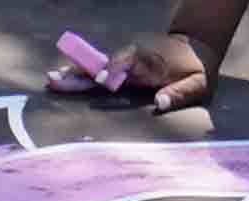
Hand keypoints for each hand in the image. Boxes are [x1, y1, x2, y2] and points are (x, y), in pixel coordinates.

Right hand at [59, 28, 212, 102]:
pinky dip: (78, 78)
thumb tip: (160, 103)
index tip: (102, 79)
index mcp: (150, 60)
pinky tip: (59, 83)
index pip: (127, 62)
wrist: (194, 48)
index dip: (115, 69)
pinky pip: (95, 74)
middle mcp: (132, 59)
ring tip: (50, 81)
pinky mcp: (119, 70)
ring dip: (73, 75)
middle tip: (58, 77)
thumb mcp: (198, 83)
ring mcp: (124, 64)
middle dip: (82, 71)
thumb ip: (181, 93)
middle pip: (103, 63)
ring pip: (95, 68)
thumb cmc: (197, 71)